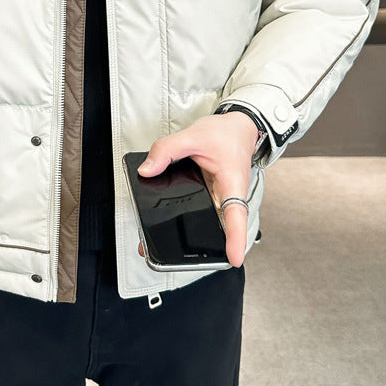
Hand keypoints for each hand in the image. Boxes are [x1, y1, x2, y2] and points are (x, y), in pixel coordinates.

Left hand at [136, 112, 258, 266]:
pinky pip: (200, 210)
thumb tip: (147, 169)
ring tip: (158, 244)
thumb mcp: (193, 136)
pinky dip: (184, 217)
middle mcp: (229, 196)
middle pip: (219, 227)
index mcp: (232, 184)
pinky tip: (165, 221)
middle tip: (170, 257)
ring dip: (189, 234)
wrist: (238, 127)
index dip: (236, 238)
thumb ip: (167, 150)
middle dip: (199, 245)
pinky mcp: (212, 195)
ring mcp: (221, 198)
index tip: (233, 257)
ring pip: (207, 221)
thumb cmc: (226, 134)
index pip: (237, 215)